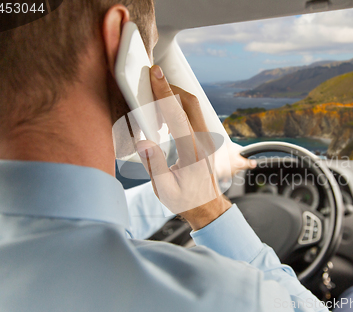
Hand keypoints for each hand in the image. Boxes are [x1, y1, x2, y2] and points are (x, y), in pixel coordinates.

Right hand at [136, 65, 230, 230]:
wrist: (207, 207)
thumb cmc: (184, 200)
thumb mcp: (164, 189)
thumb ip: (154, 165)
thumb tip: (143, 141)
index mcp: (192, 153)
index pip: (178, 116)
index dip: (165, 93)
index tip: (156, 74)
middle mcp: (204, 142)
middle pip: (190, 103)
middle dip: (171, 87)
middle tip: (152, 81)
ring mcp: (209, 139)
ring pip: (193, 107)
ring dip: (175, 98)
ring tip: (155, 105)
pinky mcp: (207, 139)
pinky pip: (194, 115)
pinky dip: (179, 109)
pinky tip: (166, 119)